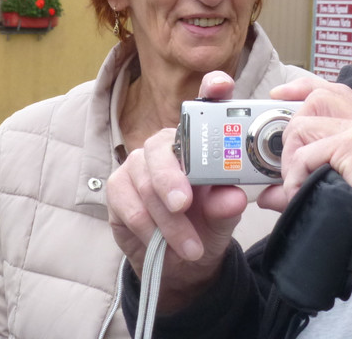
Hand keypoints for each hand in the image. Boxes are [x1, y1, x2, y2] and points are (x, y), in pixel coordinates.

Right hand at [106, 72, 246, 311]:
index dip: (211, 90)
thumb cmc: (205, 226)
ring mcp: (139, 164)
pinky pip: (127, 203)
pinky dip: (146, 227)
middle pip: (162, 146)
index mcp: (198, 143)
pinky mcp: (117, 187)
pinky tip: (161, 245)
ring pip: (145, 182)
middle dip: (172, 177)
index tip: (221, 86)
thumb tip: (234, 197)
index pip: (204, 106)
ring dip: (168, 220)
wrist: (179, 264)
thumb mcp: (223, 218)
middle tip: (184, 204)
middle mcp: (166, 145)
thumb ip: (226, 205)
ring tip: (192, 248)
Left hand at [260, 77, 351, 269]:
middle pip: (317, 97)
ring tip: (298, 185)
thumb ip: (308, 181)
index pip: (334, 93)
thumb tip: (268, 192)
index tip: (279, 96)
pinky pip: (307, 153)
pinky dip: (295, 175)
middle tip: (290, 165)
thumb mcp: (344, 191)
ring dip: (292, 157)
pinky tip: (300, 194)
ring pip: (306, 123)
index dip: (301, 90)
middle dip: (292, 128)